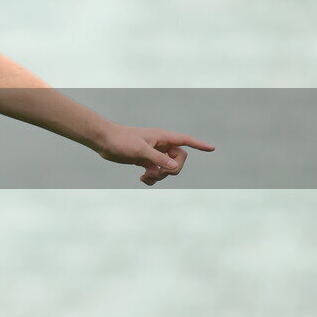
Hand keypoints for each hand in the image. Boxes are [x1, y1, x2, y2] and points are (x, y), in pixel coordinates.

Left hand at [94, 123, 214, 185]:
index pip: (185, 140)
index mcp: (161, 137)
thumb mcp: (140, 151)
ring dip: (161, 176)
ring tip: (146, 177)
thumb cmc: (121, 141)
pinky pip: (157, 172)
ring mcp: (153, 153)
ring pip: (168, 168)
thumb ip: (158, 159)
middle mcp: (160, 145)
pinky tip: (143, 179)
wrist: (104, 141)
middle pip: (179, 159)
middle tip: (159, 173)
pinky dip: (153, 178)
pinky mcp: (146, 160)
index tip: (212, 148)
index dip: (199, 144)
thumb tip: (175, 167)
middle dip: (172, 170)